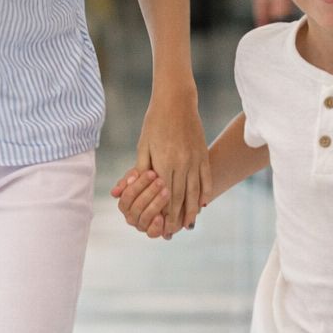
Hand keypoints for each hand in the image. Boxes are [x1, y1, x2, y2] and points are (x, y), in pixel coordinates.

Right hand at [110, 168, 173, 238]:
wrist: (168, 194)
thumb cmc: (152, 184)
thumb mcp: (141, 177)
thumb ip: (128, 180)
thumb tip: (114, 192)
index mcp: (124, 204)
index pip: (128, 195)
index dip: (139, 184)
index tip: (151, 173)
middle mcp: (130, 216)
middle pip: (136, 206)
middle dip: (150, 192)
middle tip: (161, 181)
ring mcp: (141, 225)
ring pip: (144, 217)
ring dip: (156, 204)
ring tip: (166, 192)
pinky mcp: (152, 232)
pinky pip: (151, 232)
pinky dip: (155, 225)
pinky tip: (161, 216)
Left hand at [134, 84, 210, 236]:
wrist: (176, 101)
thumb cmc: (155, 122)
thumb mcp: (144, 145)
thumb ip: (139, 169)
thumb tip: (126, 189)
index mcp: (164, 162)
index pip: (165, 195)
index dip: (164, 212)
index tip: (162, 226)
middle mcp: (182, 163)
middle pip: (180, 196)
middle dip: (177, 216)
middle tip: (175, 231)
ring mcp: (195, 159)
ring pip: (195, 190)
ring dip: (192, 209)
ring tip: (190, 223)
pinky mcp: (203, 153)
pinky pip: (206, 178)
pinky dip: (205, 192)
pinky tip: (203, 204)